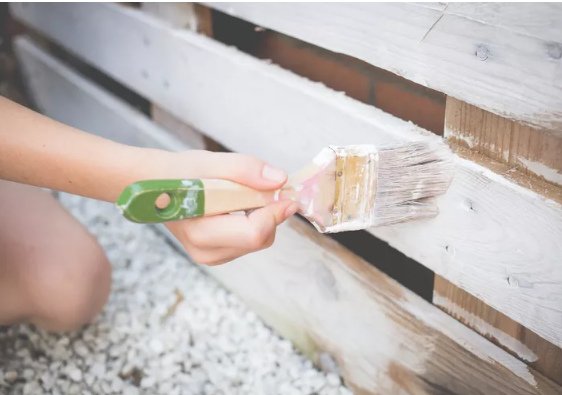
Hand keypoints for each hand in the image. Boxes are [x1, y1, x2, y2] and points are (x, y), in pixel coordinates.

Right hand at [160, 150, 298, 264]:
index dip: (275, 212)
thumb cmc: (179, 172)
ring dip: (260, 216)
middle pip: (260, 239)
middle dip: (269, 212)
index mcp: (201, 231)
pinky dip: (252, 221)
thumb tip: (280, 180)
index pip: (254, 233)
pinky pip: (250, 241)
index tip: (287, 194)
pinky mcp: (216, 254)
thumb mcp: (211, 162)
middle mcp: (206, 251)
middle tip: (260, 187)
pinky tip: (236, 206)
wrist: (154, 184)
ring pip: (258, 241)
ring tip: (239, 194)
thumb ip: (245, 169)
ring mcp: (210, 256)